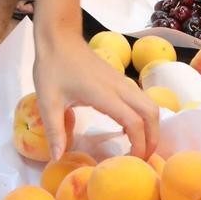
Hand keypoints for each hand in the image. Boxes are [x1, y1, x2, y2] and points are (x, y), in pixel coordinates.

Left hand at [32, 31, 157, 160]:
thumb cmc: (52, 67)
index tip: (131, 162)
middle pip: (152, 113)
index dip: (138, 144)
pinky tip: (126, 128)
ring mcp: (122, 81)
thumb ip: (54, 130)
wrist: (59, 37)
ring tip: (138, 147)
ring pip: (150, 105)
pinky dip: (143, 116)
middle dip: (153, 138)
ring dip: (151, 127)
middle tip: (142, 159)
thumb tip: (57, 157)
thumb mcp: (48, 101)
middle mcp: (119, 87)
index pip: (134, 122)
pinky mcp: (119, 79)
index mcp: (104, 94)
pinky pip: (141, 99)